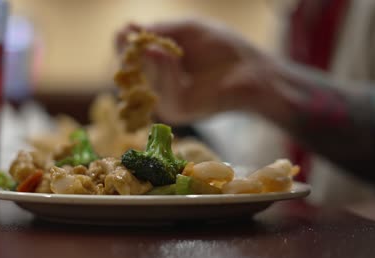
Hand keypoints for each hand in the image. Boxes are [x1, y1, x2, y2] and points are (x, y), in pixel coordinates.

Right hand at [115, 19, 278, 123]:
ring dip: (147, 60)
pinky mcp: (180, 111)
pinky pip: (164, 92)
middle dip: (128, 54)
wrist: (252, 69)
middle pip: (132, 74)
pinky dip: (165, 71)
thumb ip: (157, 31)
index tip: (122, 31)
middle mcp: (158, 88)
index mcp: (157, 70)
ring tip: (153, 45)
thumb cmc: (222, 48)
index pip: (132, 60)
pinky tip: (168, 55)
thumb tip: (125, 29)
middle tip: (127, 37)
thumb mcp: (185, 31)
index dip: (124, 47)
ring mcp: (167, 102)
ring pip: (145, 83)